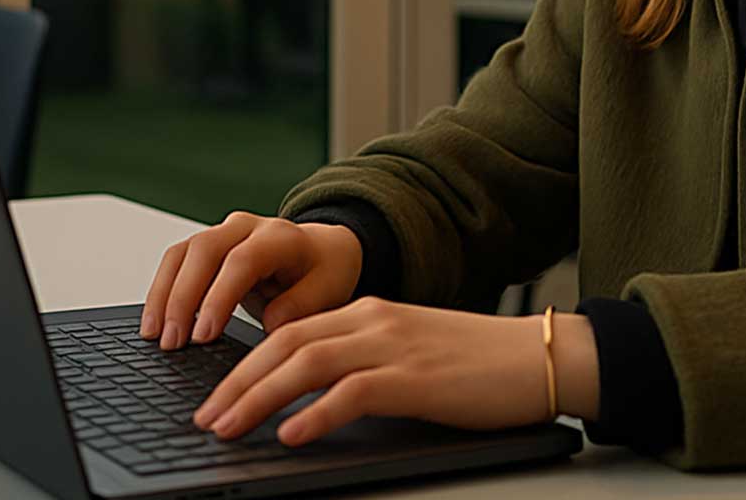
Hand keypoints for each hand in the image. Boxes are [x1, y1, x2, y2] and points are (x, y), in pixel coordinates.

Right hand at [140, 211, 362, 348]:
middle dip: (183, 299)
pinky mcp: (207, 245)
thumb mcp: (328, 291)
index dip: (219, 297)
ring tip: (155, 336)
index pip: (242, 261)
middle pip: (204, 251)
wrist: (323, 250)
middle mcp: (248, 227)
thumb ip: (301, 307)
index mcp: (281, 237)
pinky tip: (155, 321)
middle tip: (172, 342)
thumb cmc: (325, 272)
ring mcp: (224, 232)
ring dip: (163, 295)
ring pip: (183, 253)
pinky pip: (176, 261)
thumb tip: (270, 325)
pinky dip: (161, 290)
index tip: (204, 335)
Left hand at [191, 297, 600, 446]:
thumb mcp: (411, 354)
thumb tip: (311, 402)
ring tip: (228, 427)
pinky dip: (315, 413)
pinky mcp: (416, 376)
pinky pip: (352, 392)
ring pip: (306, 362)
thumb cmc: (481, 365)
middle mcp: (374, 320)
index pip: (289, 331)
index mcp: (370, 312)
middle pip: (284, 343)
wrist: (542, 356)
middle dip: (236, 382)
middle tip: (204, 418)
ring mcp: (394, 345)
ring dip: (258, 397)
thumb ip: (364, 366)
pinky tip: (290, 434)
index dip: (243, 364)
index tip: (215, 396)